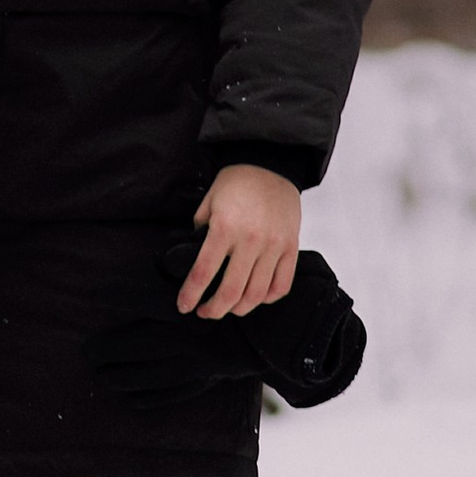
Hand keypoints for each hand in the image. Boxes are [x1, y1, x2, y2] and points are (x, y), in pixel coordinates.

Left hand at [179, 165, 301, 317]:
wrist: (269, 164)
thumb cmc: (236, 182)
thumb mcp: (208, 203)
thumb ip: (200, 232)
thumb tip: (194, 259)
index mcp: (224, 228)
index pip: (203, 273)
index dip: (191, 295)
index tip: (184, 306)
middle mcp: (251, 240)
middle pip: (231, 292)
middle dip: (213, 310)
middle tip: (204, 312)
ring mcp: (274, 246)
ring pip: (257, 294)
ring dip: (239, 308)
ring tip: (228, 307)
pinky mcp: (291, 248)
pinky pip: (282, 285)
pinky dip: (268, 298)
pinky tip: (255, 297)